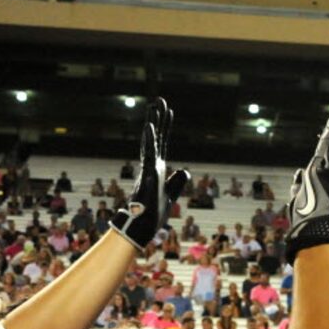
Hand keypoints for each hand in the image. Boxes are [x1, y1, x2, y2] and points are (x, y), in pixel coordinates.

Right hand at [110, 99, 190, 250]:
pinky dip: (149, 142)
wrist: (144, 229)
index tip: (167, 110)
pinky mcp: (148, 177)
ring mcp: (149, 170)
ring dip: (153, 124)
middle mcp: (152, 166)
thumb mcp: (171, 195)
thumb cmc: (154, 215)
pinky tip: (150, 128)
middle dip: (159, 119)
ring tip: (155, 106)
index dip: (165, 127)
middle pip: (157, 138)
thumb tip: (184, 170)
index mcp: (158, 169)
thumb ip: (177, 182)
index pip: (162, 144)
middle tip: (159, 99)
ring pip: (151, 143)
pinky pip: (149, 156)